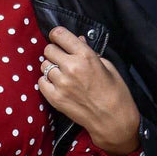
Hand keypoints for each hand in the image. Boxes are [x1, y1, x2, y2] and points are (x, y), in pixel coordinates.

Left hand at [37, 26, 140, 155]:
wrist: (113, 120)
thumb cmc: (115, 92)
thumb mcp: (107, 66)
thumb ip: (89, 51)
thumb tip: (77, 40)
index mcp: (85, 56)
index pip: (60, 35)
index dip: (57, 35)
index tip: (58, 38)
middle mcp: (71, 67)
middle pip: (48, 49)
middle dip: (55, 51)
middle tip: (62, 58)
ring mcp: (61, 84)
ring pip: (44, 65)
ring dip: (51, 67)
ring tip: (62, 74)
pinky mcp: (54, 98)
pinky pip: (41, 82)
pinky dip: (47, 81)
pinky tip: (58, 84)